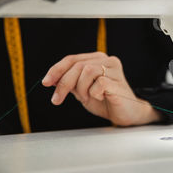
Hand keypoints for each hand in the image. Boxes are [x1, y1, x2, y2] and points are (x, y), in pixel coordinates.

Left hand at [41, 52, 161, 125]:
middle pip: (77, 65)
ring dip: (81, 88)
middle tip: (56, 99)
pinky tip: (101, 97)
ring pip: (86, 71)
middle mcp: (107, 60)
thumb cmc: (106, 101)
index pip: (72, 59)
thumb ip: (70, 83)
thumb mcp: (83, 91)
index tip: (46, 82)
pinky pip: (98, 84)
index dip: (56, 70)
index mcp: (97, 59)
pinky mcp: (117, 81)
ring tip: (87, 98)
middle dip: (63, 83)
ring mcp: (114, 69)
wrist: (126, 114)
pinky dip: (94, 93)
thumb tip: (51, 80)